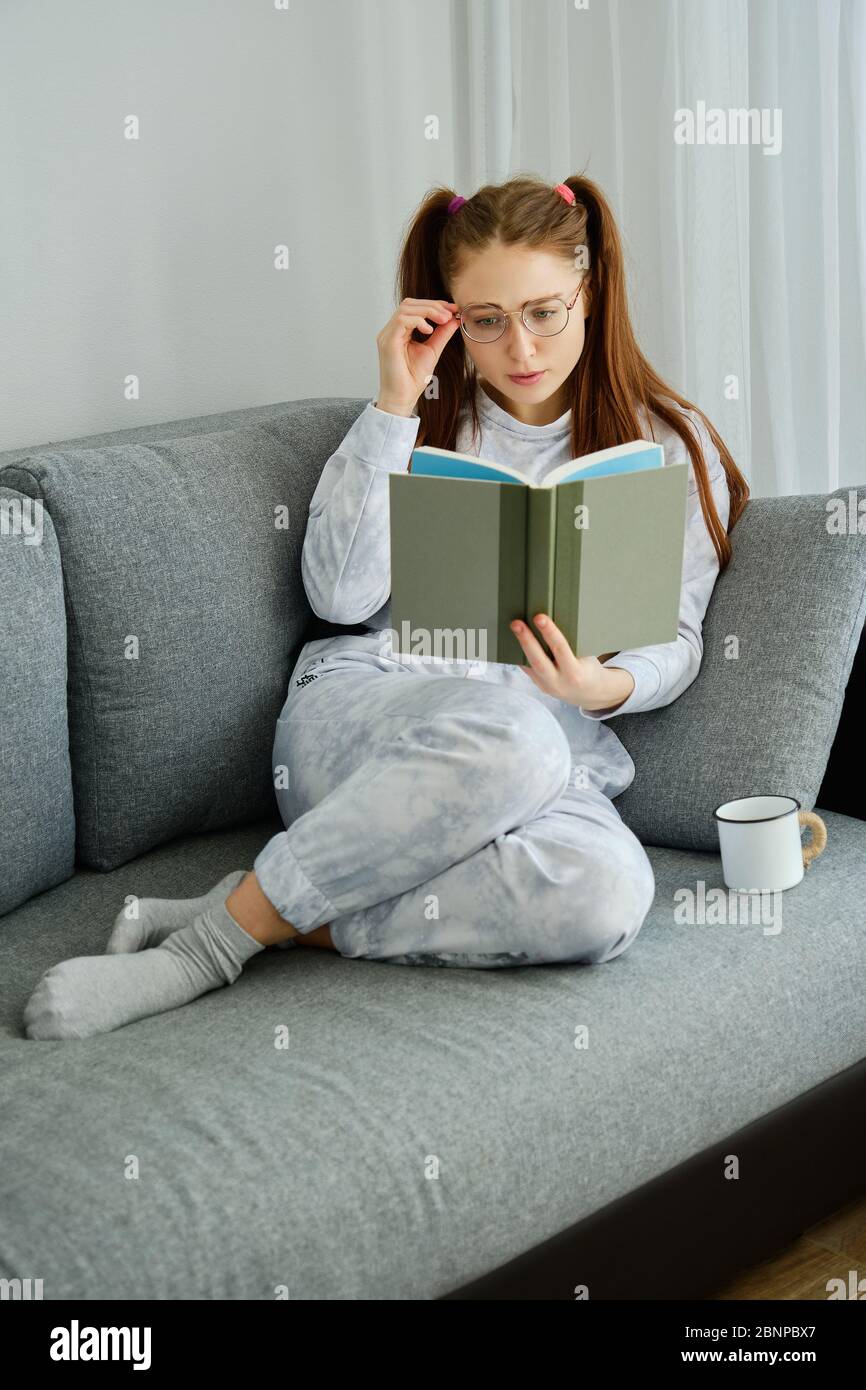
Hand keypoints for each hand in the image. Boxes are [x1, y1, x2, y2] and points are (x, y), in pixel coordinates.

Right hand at [376, 297, 461, 415]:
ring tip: (443, 320)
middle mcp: (391, 330)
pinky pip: (401, 320)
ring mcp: (387, 335)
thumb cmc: (413, 379)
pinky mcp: (387, 341)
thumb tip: (454, 319)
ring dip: (427, 311)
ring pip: (405, 308)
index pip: (415, 308)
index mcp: (400, 331)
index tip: (452, 309)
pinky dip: (418, 321)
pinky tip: (429, 330)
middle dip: (432, 305)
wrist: (402, 398)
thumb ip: (442, 334)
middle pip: (409, 303)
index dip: (434, 304)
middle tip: (450, 313)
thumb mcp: (433, 351)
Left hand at [509, 614, 622, 708]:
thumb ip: (572, 643)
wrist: (590, 693)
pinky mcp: (540, 686)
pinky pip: (528, 670)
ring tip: (513, 628)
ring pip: (530, 666)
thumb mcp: (587, 656)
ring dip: (520, 646)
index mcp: (575, 673)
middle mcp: (560, 682)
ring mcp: (548, 686)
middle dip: (526, 640)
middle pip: (539, 660)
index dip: (549, 632)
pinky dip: (521, 655)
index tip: (539, 617)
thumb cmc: (589, 668)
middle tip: (516, 623)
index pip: (560, 649)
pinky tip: (514, 642)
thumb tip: (552, 620)